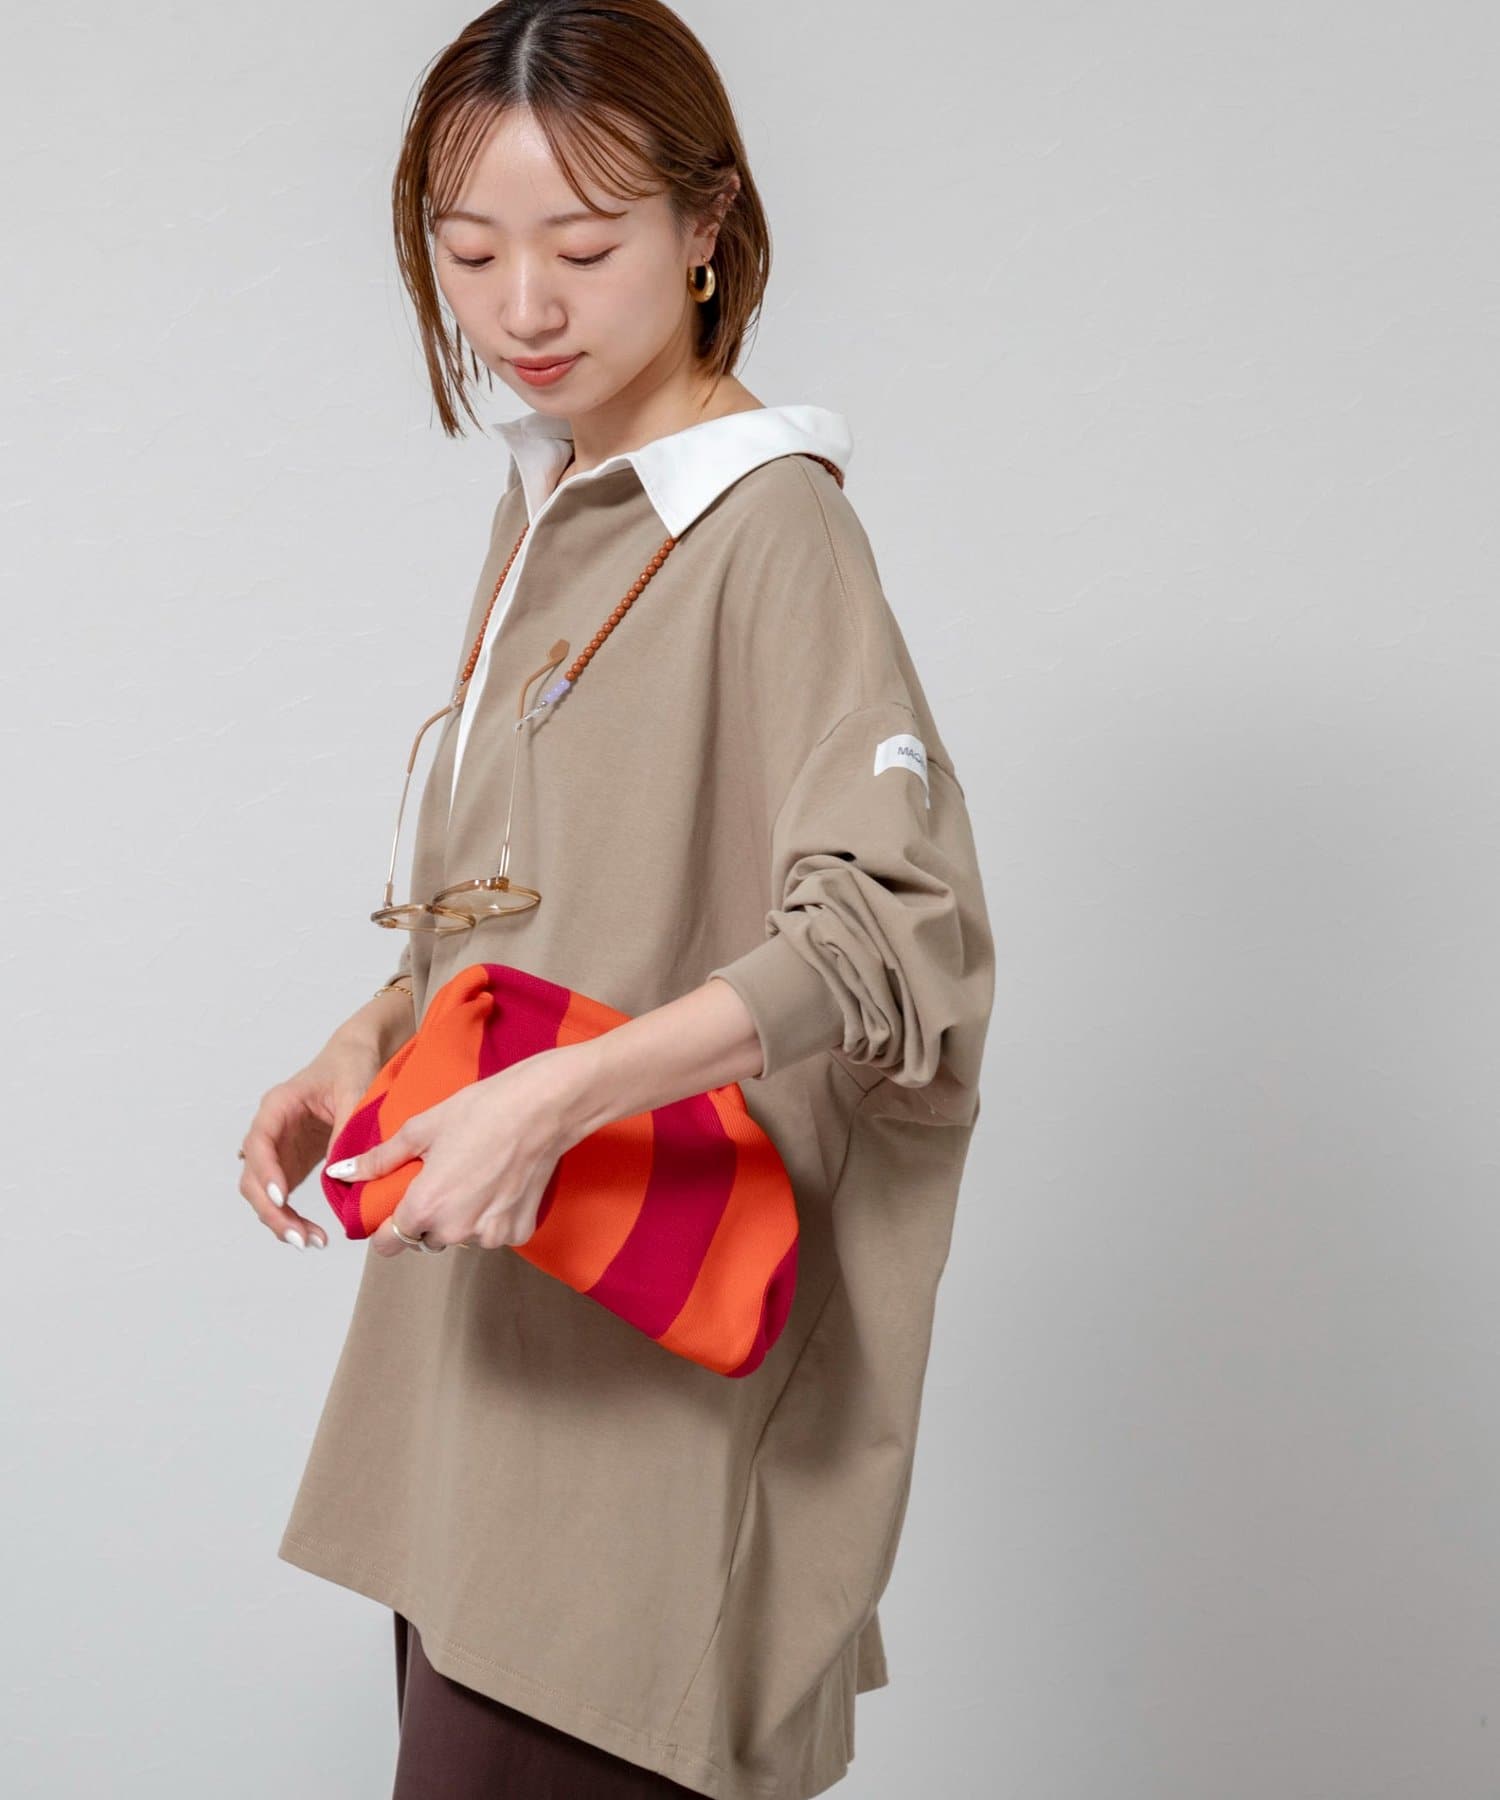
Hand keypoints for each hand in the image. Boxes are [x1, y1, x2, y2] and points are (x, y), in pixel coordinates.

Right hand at [238, 1033, 388, 1250]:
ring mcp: (278, 1150)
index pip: (259, 1143)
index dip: (267, 1172)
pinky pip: (281, 1197)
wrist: (357, 1058)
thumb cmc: (353, 1066)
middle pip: (253, 1177)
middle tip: (299, 1237)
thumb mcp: (355, 1090)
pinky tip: (310, 1235)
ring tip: (310, 1242)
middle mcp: (270, 1130)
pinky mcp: (291, 1164)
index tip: (283, 1197)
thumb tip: (340, 1173)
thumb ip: (346, 1128)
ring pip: (262, 1193)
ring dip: (280, 1220)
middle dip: (271, 1210)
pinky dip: (291, 1217)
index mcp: (278, 1105)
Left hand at [327, 1050, 579, 1257]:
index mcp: (424, 1207)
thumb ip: (378, 1160)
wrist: (543, 1107)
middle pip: (425, 1239)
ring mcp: (490, 1235)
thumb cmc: (483, 1110)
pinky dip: (491, 1215)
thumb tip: (340, 1172)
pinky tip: (498, 1184)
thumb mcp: (422, 1129)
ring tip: (474, 1176)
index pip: (387, 1244)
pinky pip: (492, 1233)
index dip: (386, 1228)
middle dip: (427, 1217)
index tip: (396, 1209)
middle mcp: (455, 1230)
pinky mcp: (517, 1232)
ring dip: (460, 1217)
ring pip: (460, 1236)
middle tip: (443, 1178)